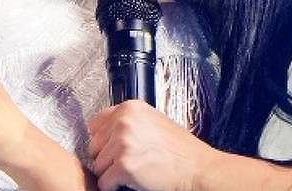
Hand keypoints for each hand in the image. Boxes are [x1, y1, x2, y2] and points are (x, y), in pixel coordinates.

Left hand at [88, 100, 214, 190]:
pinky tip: (131, 182)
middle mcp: (123, 122)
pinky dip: (114, 187)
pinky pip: (104, 182)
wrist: (197, 169)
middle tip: (127, 162)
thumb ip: (129, 121)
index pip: (95, 124)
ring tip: (133, 171)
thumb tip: (106, 131)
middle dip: (106, 157)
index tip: (112, 148)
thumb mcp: (153, 121)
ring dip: (111, 172)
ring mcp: (122, 143)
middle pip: (94, 146)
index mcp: (129, 108)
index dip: (103, 140)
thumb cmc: (180, 150)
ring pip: (97, 165)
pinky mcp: (123, 166)